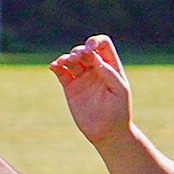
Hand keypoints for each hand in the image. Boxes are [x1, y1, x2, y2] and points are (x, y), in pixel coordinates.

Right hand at [49, 34, 133, 148]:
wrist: (107, 132)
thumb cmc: (119, 111)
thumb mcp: (120, 91)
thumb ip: (109, 74)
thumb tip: (94, 59)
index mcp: (111, 66)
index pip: (102, 45)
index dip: (94, 42)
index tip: (88, 50)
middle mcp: (96, 69)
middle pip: (84, 51)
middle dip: (78, 51)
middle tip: (75, 59)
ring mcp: (82, 78)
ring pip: (71, 60)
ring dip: (66, 57)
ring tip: (63, 62)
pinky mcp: (70, 88)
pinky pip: (61, 73)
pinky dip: (56, 67)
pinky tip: (54, 66)